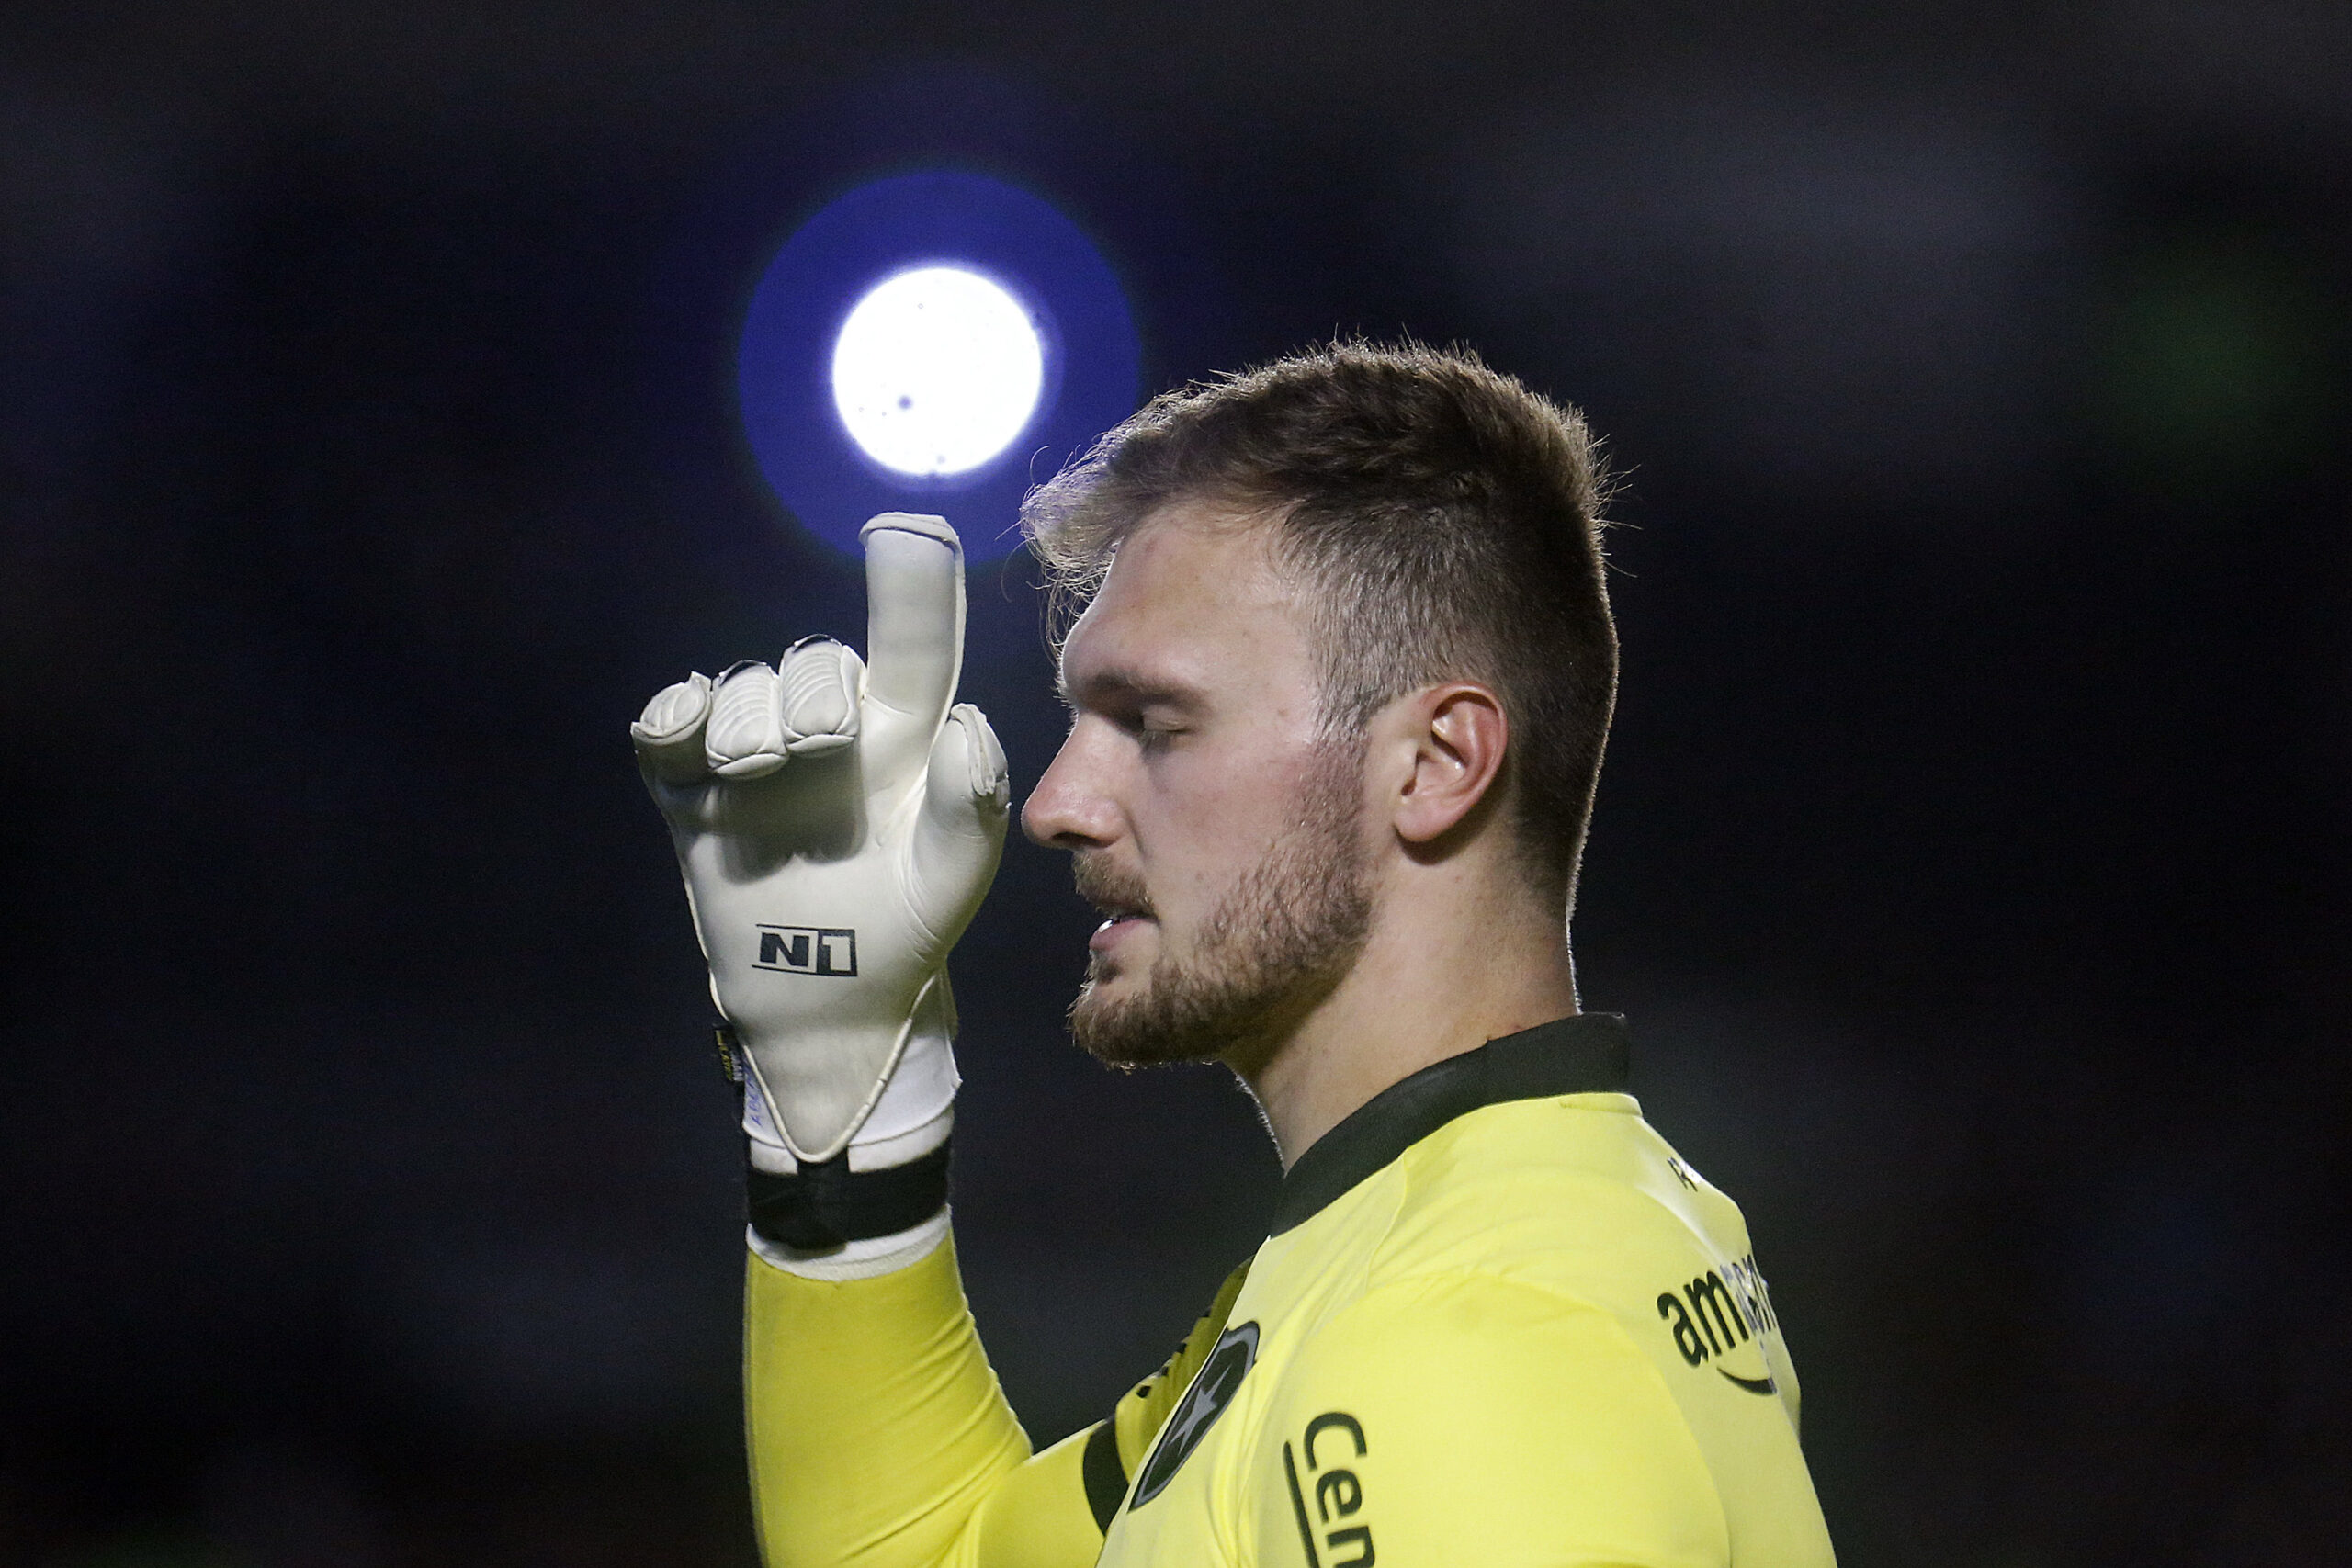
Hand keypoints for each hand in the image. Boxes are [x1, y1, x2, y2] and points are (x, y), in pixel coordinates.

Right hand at [632, 514, 1007, 1168]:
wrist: (830, 1004)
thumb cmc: (908, 931)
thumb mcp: (952, 880)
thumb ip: (969, 804)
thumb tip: (963, 722)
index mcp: (904, 738)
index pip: (914, 645)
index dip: (912, 583)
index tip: (909, 525)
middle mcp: (832, 733)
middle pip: (815, 663)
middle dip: (812, 692)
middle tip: (820, 749)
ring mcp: (758, 761)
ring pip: (743, 688)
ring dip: (748, 716)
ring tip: (758, 775)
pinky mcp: (694, 793)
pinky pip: (669, 725)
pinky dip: (674, 718)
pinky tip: (687, 742)